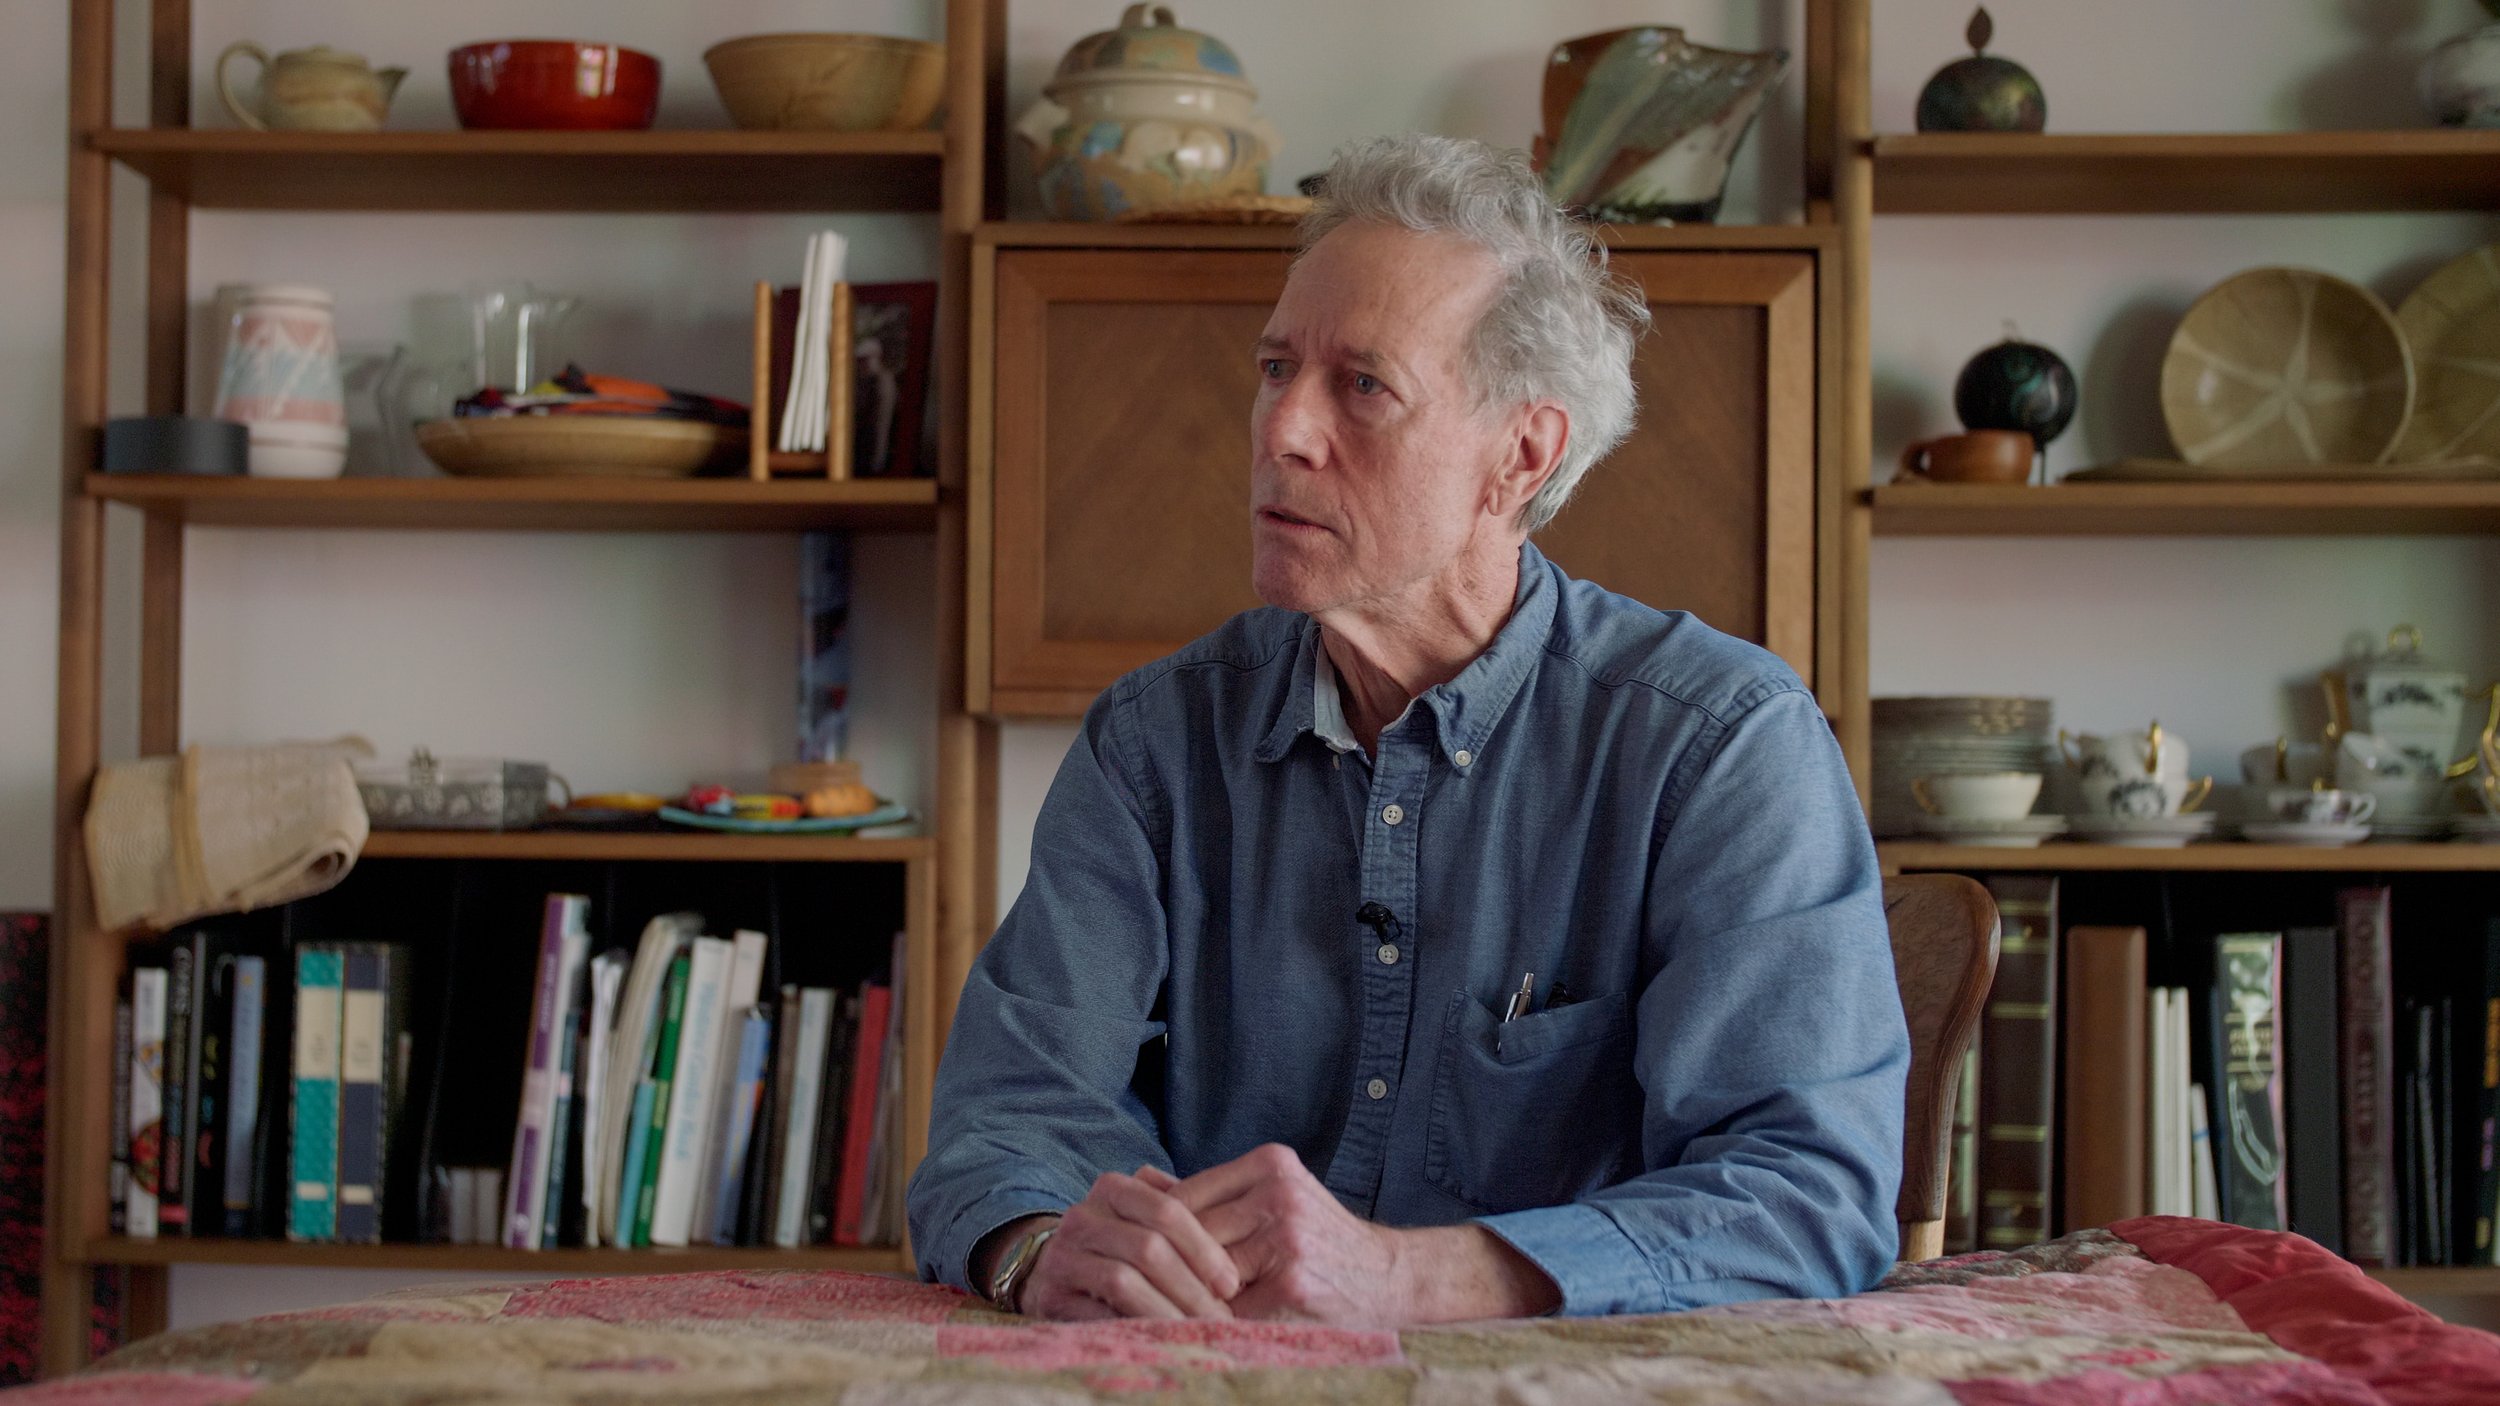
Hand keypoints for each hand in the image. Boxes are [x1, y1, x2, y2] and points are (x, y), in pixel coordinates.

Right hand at [1017, 1170, 1241, 1321]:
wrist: (1057, 1272)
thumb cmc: (1123, 1246)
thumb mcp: (1148, 1219)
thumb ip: (1185, 1212)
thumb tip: (1242, 1228)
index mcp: (1112, 1189)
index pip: (1167, 1210)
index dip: (1204, 1247)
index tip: (1231, 1282)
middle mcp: (1082, 1217)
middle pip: (1148, 1247)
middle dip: (1192, 1286)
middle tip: (1222, 1314)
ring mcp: (1061, 1256)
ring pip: (1125, 1281)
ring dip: (1169, 1310)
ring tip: (1198, 1330)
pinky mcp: (1051, 1296)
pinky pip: (1100, 1314)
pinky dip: (1138, 1327)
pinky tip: (1165, 1339)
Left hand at [1148, 1145, 1562, 1324]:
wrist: (1390, 1279)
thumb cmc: (1319, 1242)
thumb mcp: (1271, 1200)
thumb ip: (1209, 1193)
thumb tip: (1134, 1179)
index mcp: (1271, 1163)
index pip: (1186, 1195)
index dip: (1158, 1231)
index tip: (1135, 1253)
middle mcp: (1280, 1192)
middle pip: (1191, 1230)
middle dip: (1169, 1264)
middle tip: (1136, 1285)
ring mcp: (1288, 1236)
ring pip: (1206, 1267)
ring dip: (1187, 1292)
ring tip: (1165, 1307)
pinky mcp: (1292, 1280)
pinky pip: (1231, 1303)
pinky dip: (1214, 1317)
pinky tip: (1205, 1326)